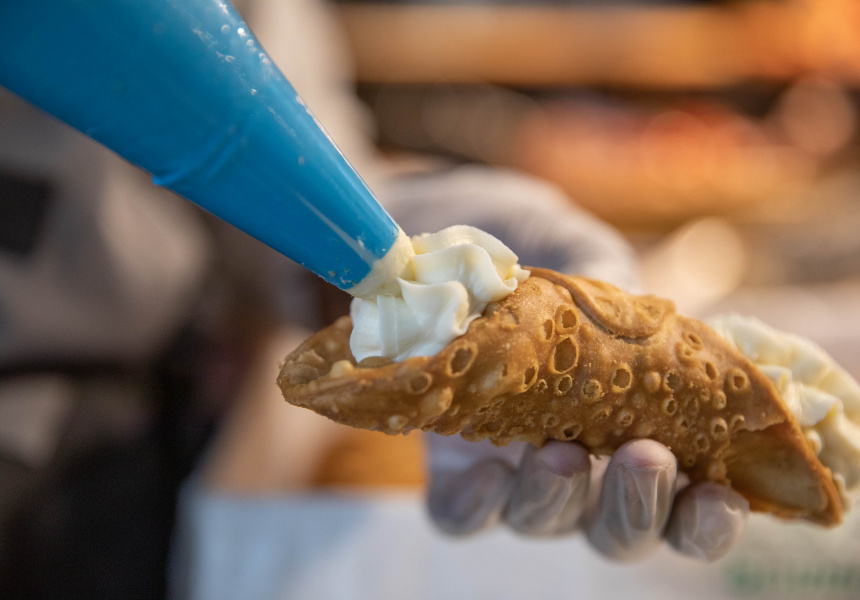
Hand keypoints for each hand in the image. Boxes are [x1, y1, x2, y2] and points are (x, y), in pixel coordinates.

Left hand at [384, 166, 748, 559]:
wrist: (405, 229)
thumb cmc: (498, 234)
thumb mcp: (559, 237)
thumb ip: (601, 268)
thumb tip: (637, 303)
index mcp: (622, 405)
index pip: (681, 487)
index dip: (706, 512)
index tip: (722, 492)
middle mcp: (570, 442)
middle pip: (615, 525)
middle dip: (640, 511)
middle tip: (646, 457)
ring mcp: (505, 455)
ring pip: (543, 522)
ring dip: (562, 502)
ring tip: (564, 453)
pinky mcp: (441, 457)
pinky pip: (459, 513)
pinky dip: (475, 504)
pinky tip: (485, 469)